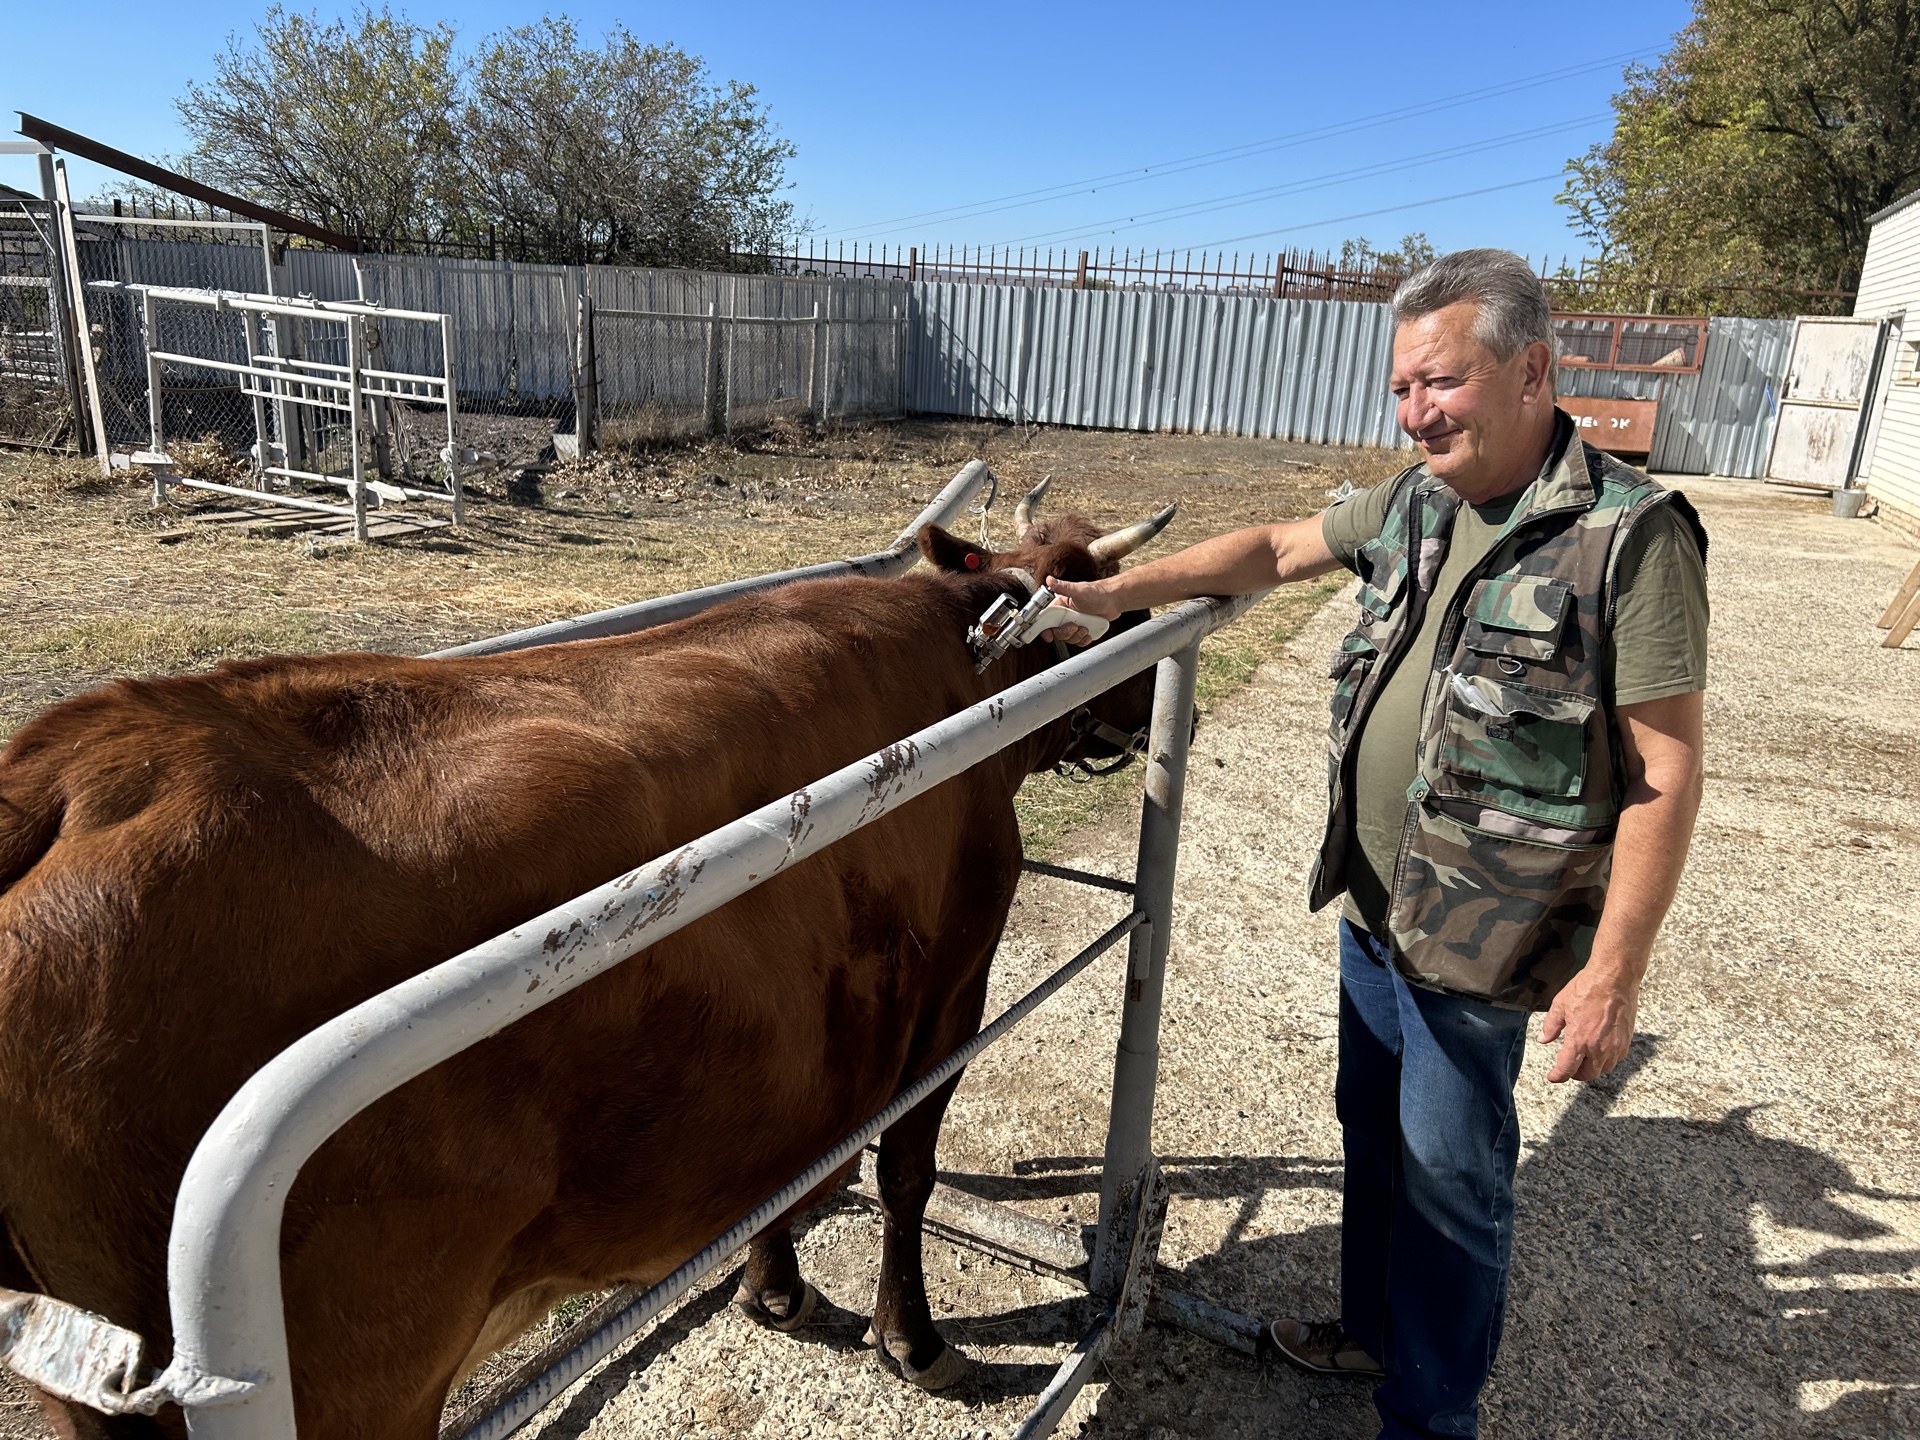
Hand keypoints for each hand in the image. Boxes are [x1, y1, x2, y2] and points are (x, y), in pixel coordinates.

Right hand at [1040, 576, 1122, 646]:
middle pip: (1057, 632)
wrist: (1115, 600)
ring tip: (1085, 627)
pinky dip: (1083, 640)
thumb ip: (1063, 587)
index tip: (1047, 635)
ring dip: (1076, 636)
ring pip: (1068, 638)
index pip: (1046, 619)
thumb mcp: (1079, 590)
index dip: (1044, 628)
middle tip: (1074, 626)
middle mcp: (1065, 615)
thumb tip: (1049, 580)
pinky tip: (1088, 632)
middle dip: (1065, 632)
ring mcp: (1074, 623)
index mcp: (1060, 606)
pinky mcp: (1083, 630)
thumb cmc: (1098, 592)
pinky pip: (1078, 641)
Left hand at [1540, 965, 1639, 1082]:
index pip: (1567, 1069)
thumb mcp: (1560, 1005)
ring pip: (1604, 1069)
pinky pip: (1616, 1059)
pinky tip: (1599, 1049)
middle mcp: (1598, 1048)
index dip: (1557, 1076)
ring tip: (1584, 1058)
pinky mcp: (1626, 1040)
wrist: (1615, 978)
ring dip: (1592, 1068)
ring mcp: (1615, 1046)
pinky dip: (1606, 1059)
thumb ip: (1551, 1026)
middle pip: (1587, 1074)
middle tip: (1569, 1067)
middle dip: (1576, 1074)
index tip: (1553, 1076)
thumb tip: (1544, 1039)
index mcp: (1579, 1041)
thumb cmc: (1588, 988)